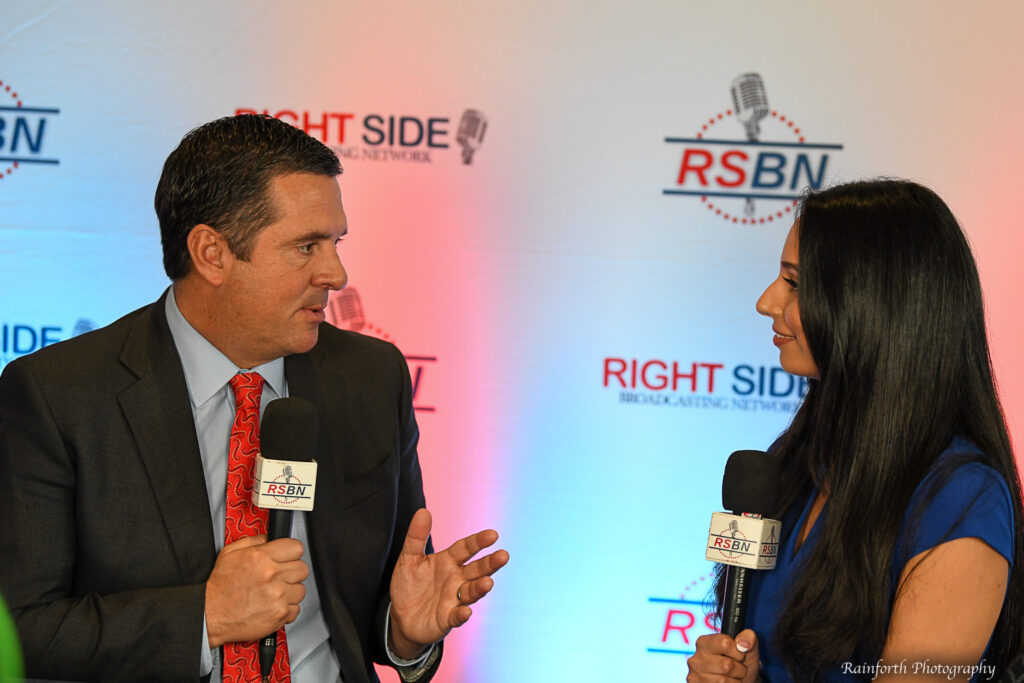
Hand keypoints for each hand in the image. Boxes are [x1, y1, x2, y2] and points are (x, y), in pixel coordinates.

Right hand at [204, 535, 308, 646]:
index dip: (291, 552)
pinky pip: (296, 609)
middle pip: (302, 568)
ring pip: (301, 589)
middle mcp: (271, 575)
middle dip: (292, 572)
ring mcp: (277, 596)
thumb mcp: (230, 553)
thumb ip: (254, 540)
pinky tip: (274, 606)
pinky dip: (287, 609)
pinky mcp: (279, 614)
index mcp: (261, 557)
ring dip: (291, 591)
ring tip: (275, 593)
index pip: (296, 547)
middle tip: (280, 577)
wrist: (211, 614)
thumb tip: (270, 537)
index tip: (288, 557)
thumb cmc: (219, 587)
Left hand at [388, 508, 508, 658]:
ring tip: (488, 582)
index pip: (466, 549)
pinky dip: (461, 614)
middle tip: (503, 556)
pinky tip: (465, 611)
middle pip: (476, 569)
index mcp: (448, 561)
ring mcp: (454, 599)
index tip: (492, 534)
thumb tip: (422, 511)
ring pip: (471, 592)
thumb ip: (416, 537)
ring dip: (480, 587)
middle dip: (490, 563)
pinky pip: (456, 616)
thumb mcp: (408, 558)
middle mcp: (456, 579)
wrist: (401, 617)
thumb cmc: (409, 585)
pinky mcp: (447, 619)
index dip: (478, 542)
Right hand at [687, 629, 759, 682]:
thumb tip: (743, 643)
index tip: (740, 655)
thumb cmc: (741, 662)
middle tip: (738, 669)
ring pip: (723, 681)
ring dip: (735, 681)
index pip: (725, 643)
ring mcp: (695, 675)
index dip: (738, 652)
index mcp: (704, 642)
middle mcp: (696, 658)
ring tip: (733, 677)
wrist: (742, 681)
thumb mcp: (748, 647)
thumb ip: (748, 637)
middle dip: (739, 669)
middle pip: (726, 665)